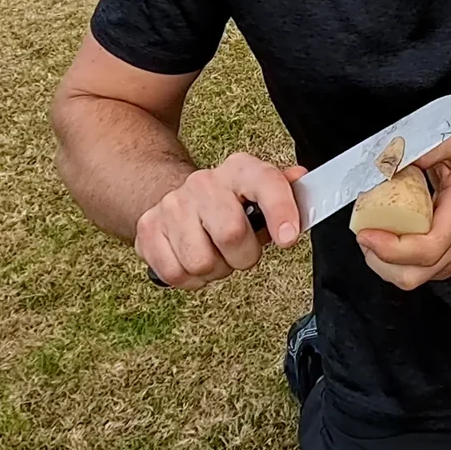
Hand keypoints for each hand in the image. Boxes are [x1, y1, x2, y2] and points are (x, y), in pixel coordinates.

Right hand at [135, 152, 307, 289]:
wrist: (177, 197)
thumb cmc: (229, 203)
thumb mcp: (260, 193)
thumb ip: (284, 191)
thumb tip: (302, 179)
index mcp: (239, 170)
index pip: (265, 184)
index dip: (280, 212)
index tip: (288, 238)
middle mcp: (204, 183)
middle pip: (231, 234)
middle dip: (243, 257)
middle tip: (241, 252)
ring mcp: (172, 205)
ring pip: (201, 262)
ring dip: (215, 270)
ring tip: (215, 254)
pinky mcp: (148, 229)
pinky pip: (176, 274)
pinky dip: (190, 279)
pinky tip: (193, 260)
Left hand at [355, 128, 450, 290]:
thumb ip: (427, 144)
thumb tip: (395, 157)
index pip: (429, 246)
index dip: (392, 248)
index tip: (367, 233)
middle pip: (414, 273)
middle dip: (379, 260)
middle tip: (364, 233)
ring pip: (411, 279)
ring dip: (383, 263)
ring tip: (371, 236)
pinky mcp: (446, 262)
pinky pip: (415, 274)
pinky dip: (393, 263)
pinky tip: (386, 241)